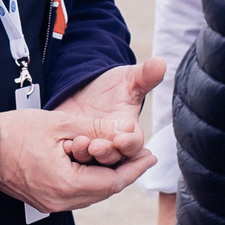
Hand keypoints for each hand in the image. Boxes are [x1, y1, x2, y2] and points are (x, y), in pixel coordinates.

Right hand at [0, 107, 154, 214]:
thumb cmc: (14, 132)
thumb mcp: (60, 124)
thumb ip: (96, 130)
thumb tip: (126, 129)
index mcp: (65, 185)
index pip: (112, 182)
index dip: (134, 168)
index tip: (151, 156)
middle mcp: (59, 201)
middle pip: (103, 191)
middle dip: (124, 173)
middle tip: (143, 157)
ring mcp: (49, 204)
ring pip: (90, 194)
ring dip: (108, 177)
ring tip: (125, 159)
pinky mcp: (42, 199)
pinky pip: (75, 193)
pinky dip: (90, 180)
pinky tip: (97, 165)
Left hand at [53, 57, 168, 165]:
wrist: (81, 92)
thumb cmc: (110, 88)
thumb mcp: (127, 79)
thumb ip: (145, 75)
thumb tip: (161, 63)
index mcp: (131, 135)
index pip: (134, 145)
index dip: (128, 143)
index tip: (122, 139)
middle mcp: (113, 148)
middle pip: (112, 158)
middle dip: (105, 152)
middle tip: (96, 146)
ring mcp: (92, 152)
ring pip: (91, 161)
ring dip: (85, 154)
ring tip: (78, 143)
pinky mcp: (73, 152)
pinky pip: (71, 158)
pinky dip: (68, 153)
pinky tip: (63, 145)